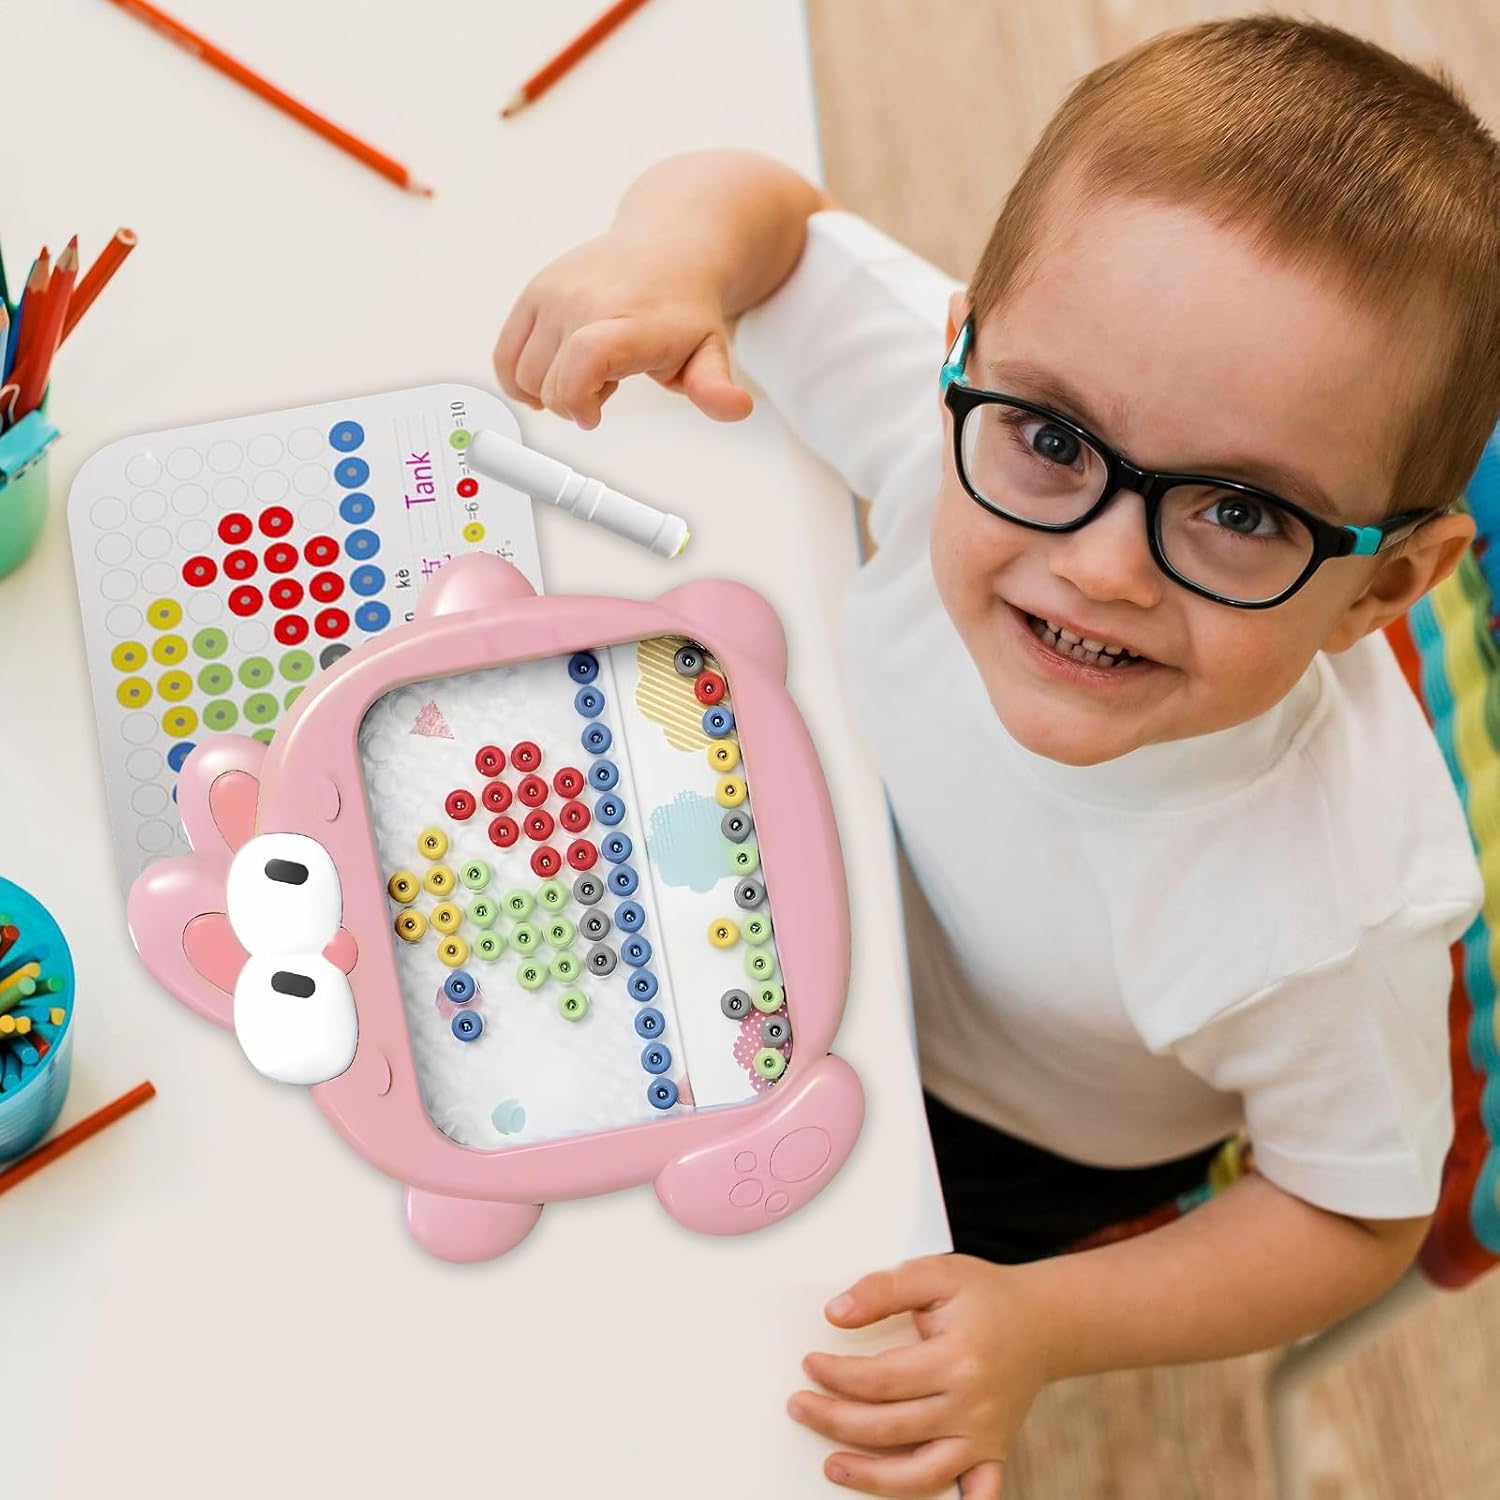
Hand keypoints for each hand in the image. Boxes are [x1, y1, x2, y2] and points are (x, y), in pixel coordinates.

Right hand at [493, 230, 753, 428]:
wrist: (672, 243)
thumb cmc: (686, 307)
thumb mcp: (711, 351)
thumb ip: (714, 387)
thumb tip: (737, 407)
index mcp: (629, 321)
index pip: (584, 360)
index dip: (577, 399)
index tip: (594, 415)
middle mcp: (585, 301)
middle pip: (547, 381)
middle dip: (572, 402)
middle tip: (608, 385)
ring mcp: (554, 294)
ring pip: (522, 373)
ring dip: (551, 387)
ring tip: (590, 368)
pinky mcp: (534, 292)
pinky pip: (504, 355)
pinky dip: (520, 377)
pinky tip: (555, 372)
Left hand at [788, 1254, 1048, 1497]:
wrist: (1043, 1320)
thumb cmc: (985, 1296)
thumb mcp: (935, 1273)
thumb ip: (884, 1288)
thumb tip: (836, 1313)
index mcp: (957, 1358)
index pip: (880, 1379)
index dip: (837, 1375)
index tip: (810, 1366)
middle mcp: (972, 1405)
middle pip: (890, 1427)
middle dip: (835, 1419)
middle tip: (800, 1406)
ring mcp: (984, 1436)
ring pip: (922, 1474)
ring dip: (872, 1477)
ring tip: (833, 1466)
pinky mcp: (994, 1453)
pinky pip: (976, 1495)